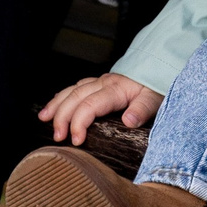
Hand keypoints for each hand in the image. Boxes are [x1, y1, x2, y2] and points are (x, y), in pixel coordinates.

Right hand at [37, 72, 160, 144]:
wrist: (163, 65)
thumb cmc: (159, 84)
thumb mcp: (156, 98)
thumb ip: (143, 109)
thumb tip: (128, 121)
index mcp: (116, 89)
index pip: (90, 105)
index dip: (79, 122)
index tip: (76, 140)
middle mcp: (104, 83)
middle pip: (75, 97)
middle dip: (62, 117)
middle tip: (57, 137)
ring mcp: (101, 81)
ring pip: (72, 90)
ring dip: (57, 104)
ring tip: (43, 118)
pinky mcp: (101, 82)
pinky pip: (76, 87)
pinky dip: (63, 95)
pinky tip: (54, 104)